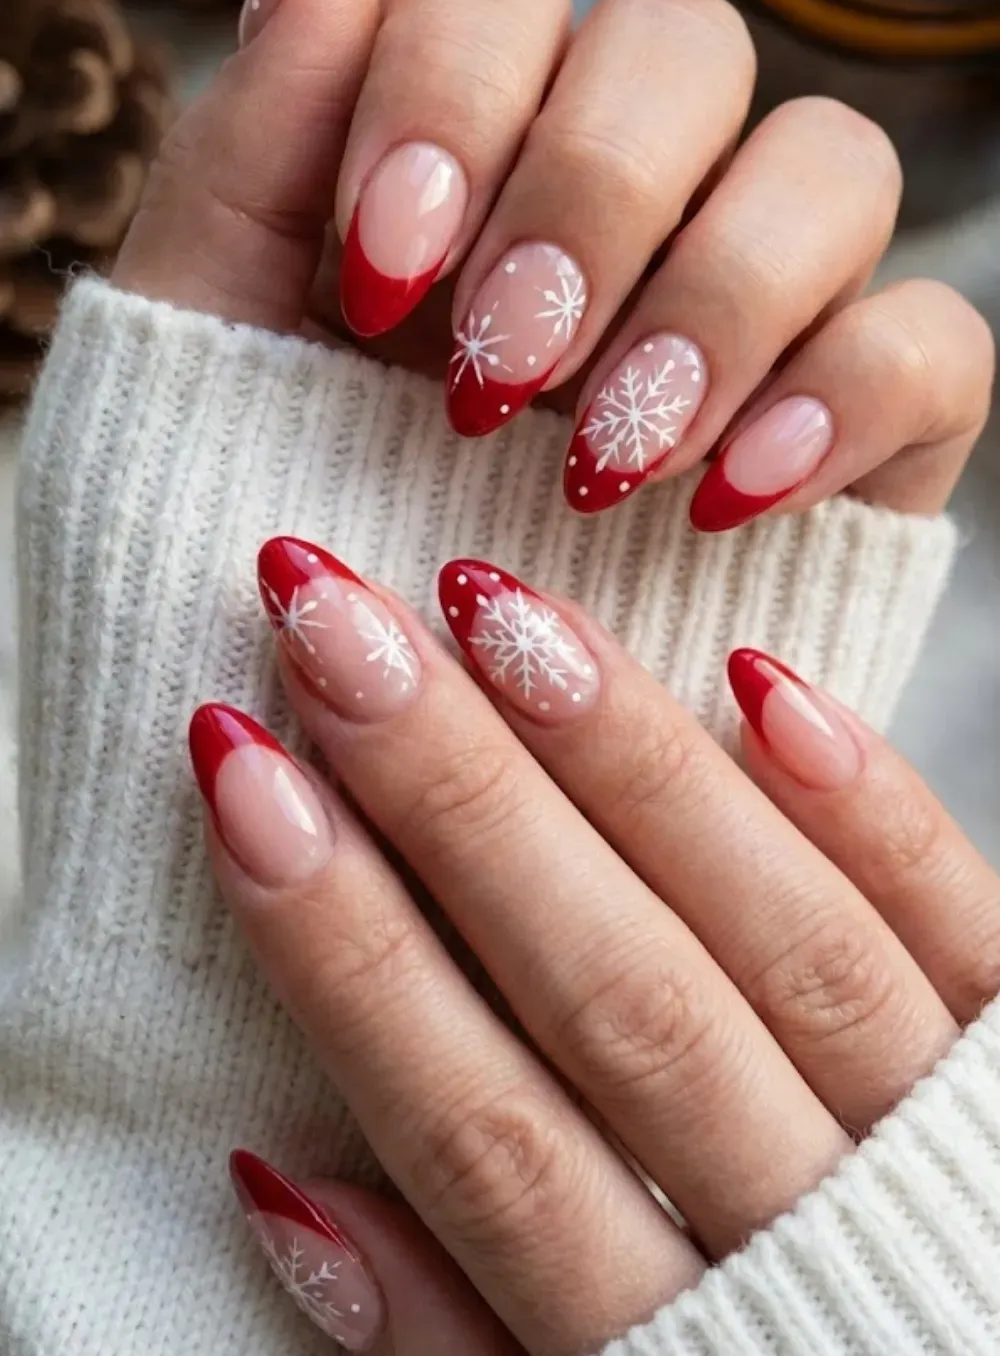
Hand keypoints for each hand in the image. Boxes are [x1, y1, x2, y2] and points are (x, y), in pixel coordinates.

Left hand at [113, 0, 992, 526]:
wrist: (392, 717)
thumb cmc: (286, 515)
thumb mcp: (221, 337)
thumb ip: (261, 132)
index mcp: (469, 144)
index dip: (452, 103)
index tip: (383, 279)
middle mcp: (626, 193)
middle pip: (681, 50)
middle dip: (592, 203)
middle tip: (500, 377)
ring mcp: (756, 294)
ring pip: (830, 164)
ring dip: (724, 295)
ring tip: (610, 458)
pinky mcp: (858, 416)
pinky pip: (931, 338)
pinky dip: (848, 397)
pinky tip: (733, 493)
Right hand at [189, 539, 999, 1352]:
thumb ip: (445, 1330)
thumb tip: (282, 1186)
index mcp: (679, 1352)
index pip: (480, 1130)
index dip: (349, 951)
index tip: (245, 777)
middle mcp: (817, 1236)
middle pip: (615, 995)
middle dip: (457, 800)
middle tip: (335, 623)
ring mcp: (949, 1139)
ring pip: (779, 936)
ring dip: (627, 764)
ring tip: (497, 612)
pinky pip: (961, 922)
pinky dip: (867, 806)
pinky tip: (758, 680)